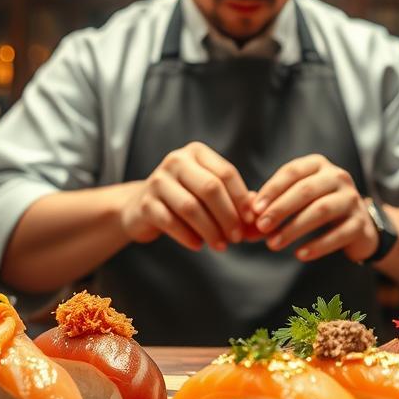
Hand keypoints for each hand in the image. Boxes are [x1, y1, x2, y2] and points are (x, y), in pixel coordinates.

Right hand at [119, 142, 253, 251]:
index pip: (226, 173)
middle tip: (237, 238)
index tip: (251, 220)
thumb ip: (234, 201)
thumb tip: (257, 214)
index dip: (241, 198)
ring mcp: (158, 180)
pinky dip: (188, 236)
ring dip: (210, 230)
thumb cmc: (185, 198)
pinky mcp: (145, 203)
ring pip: (191, 207)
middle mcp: (176, 160)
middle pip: (210, 188)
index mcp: (196, 152)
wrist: (141, 207)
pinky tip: (198, 245)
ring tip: (221, 246)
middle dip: (228, 216)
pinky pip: (170, 222)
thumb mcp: (209, 193)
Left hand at [250, 154, 377, 262]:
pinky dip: (318, 245)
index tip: (254, 209)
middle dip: (280, 209)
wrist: (357, 227)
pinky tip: (300, 254)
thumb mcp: (294, 203)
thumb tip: (246, 219)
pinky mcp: (360, 224)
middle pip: (306, 190)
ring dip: (295, 228)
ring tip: (274, 244)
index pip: (292, 172)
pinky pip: (339, 234)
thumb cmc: (316, 209)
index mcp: (318, 165)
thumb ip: (269, 208)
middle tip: (261, 227)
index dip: (272, 190)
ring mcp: (352, 199)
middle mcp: (338, 177)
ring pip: (322, 210)